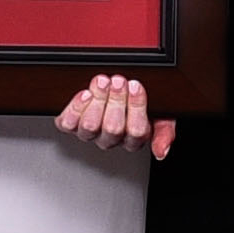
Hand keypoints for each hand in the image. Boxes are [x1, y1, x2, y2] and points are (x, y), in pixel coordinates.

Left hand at [55, 71, 177, 159]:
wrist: (115, 87)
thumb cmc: (137, 101)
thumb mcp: (161, 113)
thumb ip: (165, 132)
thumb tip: (161, 151)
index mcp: (133, 139)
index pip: (137, 131)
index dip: (136, 107)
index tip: (136, 85)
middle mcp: (110, 139)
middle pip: (113, 128)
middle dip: (116, 100)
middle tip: (119, 81)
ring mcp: (89, 132)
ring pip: (90, 127)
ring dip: (97, 101)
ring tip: (103, 82)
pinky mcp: (70, 125)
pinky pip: (68, 124)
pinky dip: (76, 108)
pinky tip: (85, 94)